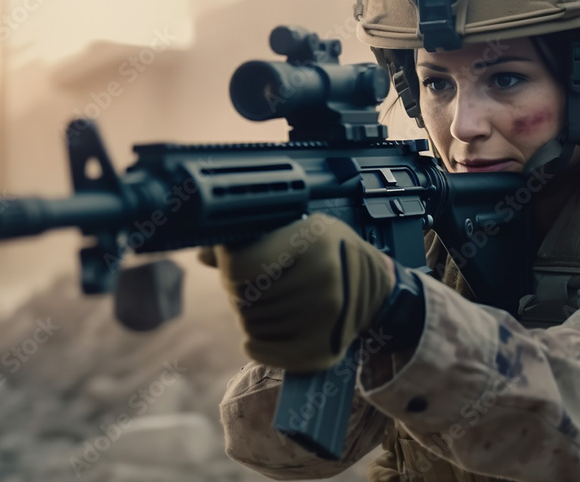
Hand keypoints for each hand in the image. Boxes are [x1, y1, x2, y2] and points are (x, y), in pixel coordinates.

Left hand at [209, 213, 394, 371]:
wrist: (376, 286)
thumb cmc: (328, 251)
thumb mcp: (299, 228)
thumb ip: (251, 236)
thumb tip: (203, 252)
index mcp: (313, 241)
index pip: (240, 267)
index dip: (229, 266)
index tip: (237, 262)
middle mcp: (322, 280)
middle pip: (241, 298)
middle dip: (241, 292)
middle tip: (261, 285)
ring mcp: (324, 318)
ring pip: (249, 324)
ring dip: (251, 315)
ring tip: (274, 303)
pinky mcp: (321, 350)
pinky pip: (261, 351)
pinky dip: (255, 343)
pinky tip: (266, 331)